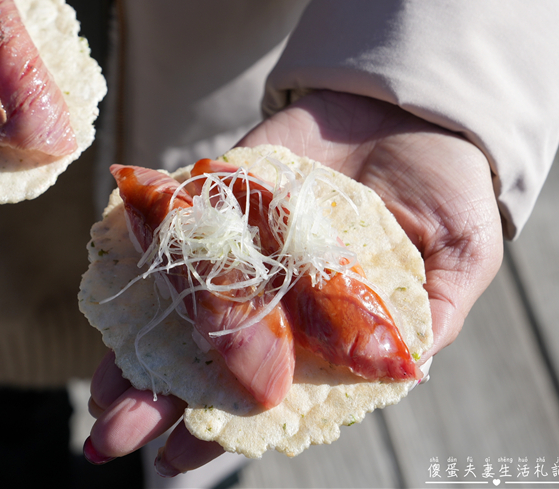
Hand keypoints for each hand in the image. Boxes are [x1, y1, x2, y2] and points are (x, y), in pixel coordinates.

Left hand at [85, 90, 503, 476]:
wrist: (411, 106)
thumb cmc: (446, 189)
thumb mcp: (460, 255)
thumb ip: (432, 313)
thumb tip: (408, 368)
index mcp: (318, 329)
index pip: (259, 393)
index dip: (217, 432)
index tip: (172, 464)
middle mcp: (267, 295)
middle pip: (199, 358)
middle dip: (152, 399)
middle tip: (107, 435)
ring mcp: (237, 245)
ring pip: (172, 302)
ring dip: (129, 343)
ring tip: (98, 389)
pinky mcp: (218, 190)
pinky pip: (173, 217)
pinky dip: (139, 241)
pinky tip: (108, 279)